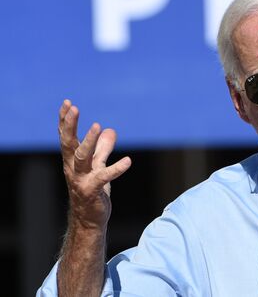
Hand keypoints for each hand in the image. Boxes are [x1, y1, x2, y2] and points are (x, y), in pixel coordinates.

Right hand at [59, 99, 130, 229]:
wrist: (89, 219)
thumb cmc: (92, 191)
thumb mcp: (98, 166)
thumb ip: (103, 149)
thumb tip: (110, 130)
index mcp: (72, 161)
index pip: (66, 137)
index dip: (65, 120)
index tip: (67, 102)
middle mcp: (73, 168)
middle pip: (68, 144)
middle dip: (69, 125)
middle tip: (74, 108)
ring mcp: (81, 180)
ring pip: (81, 157)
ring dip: (88, 141)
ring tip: (96, 125)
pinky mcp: (92, 191)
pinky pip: (104, 177)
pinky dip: (116, 169)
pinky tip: (128, 161)